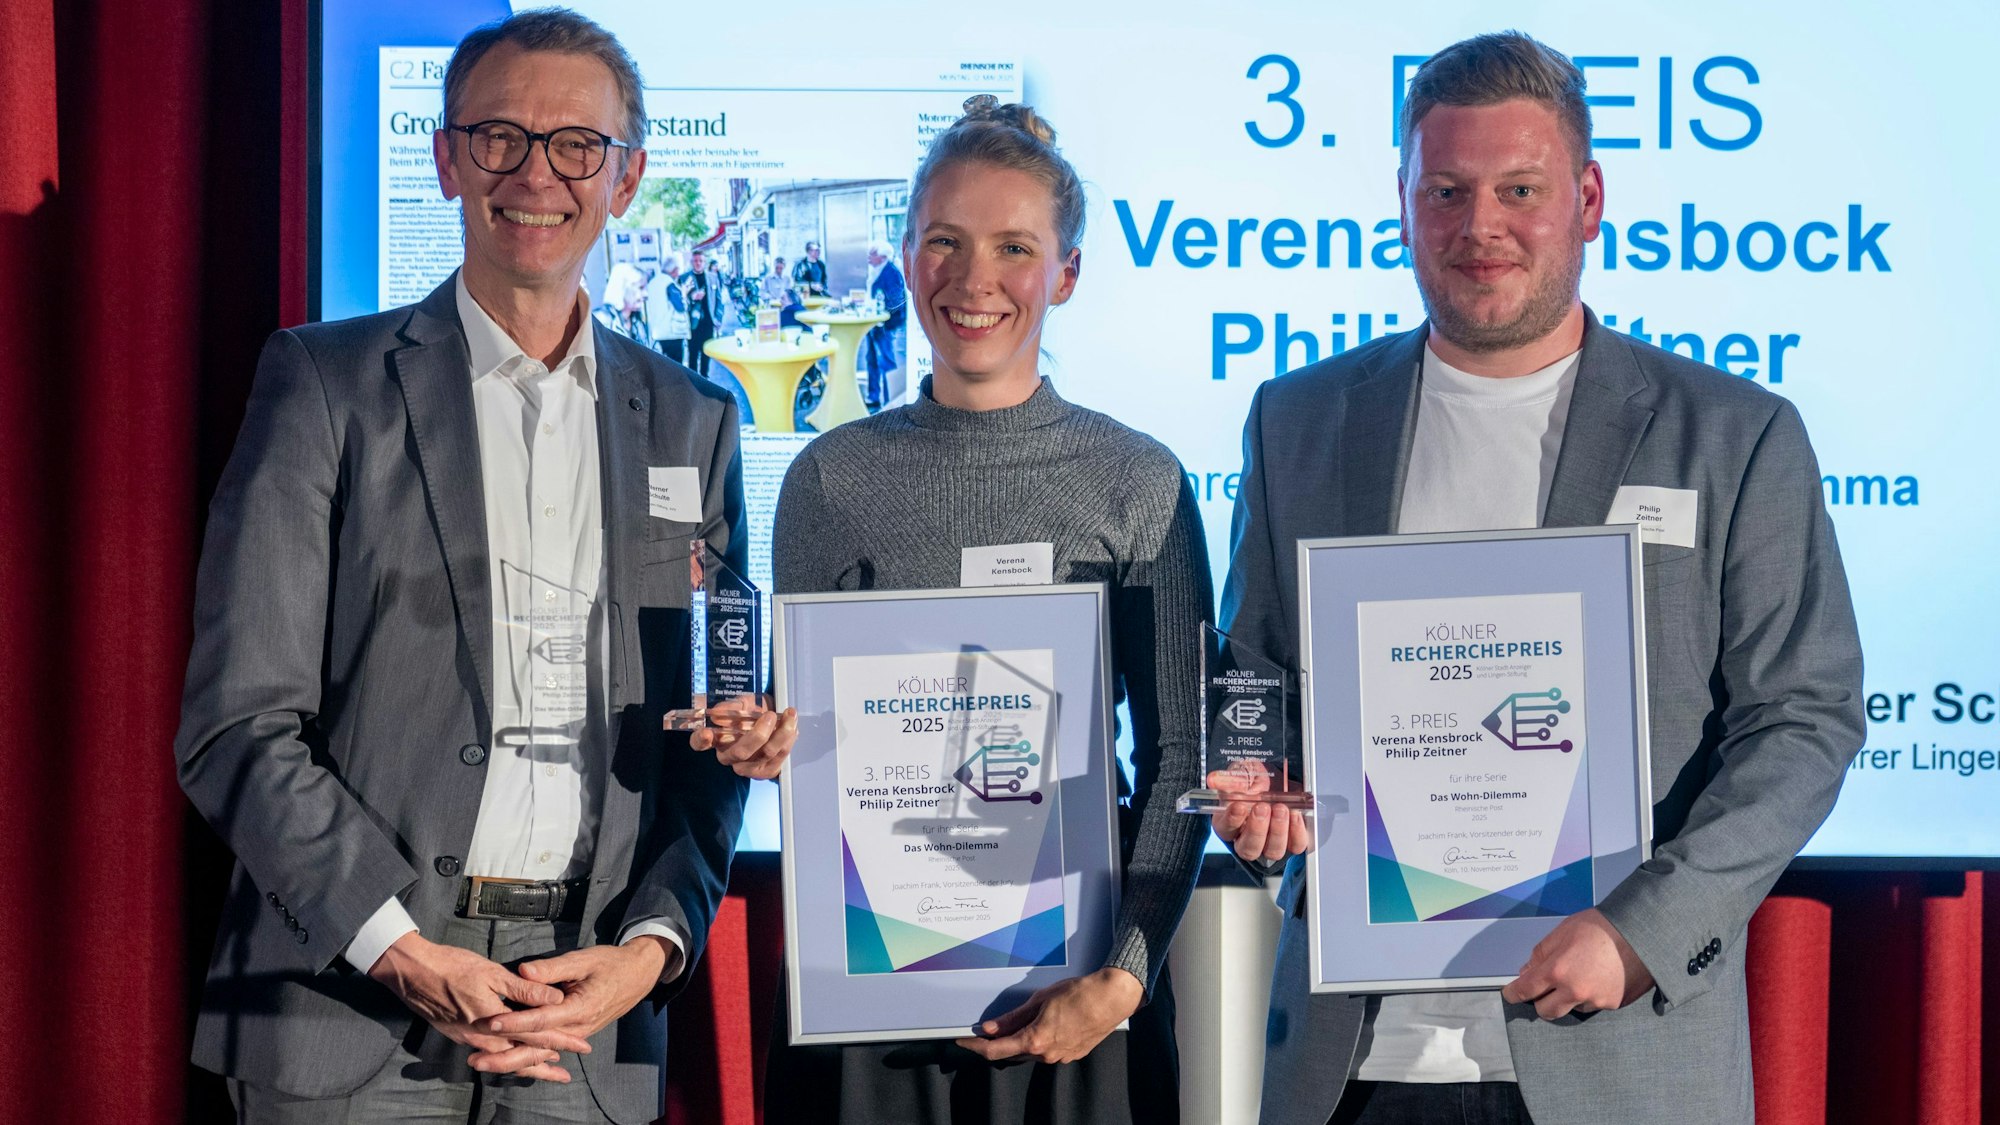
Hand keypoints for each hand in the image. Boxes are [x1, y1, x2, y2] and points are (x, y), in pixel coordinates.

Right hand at [367, 932, 588, 1081]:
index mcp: (496, 1022)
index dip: (562, 1042)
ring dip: (527, 1067)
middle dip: (546, 1065)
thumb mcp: (492, 973)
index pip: (537, 1037)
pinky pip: (489, 1054)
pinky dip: (506, 1060)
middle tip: (567, 1074)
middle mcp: (483, 1038)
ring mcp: (469, 1040)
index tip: (582, 1047)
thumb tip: (555, 999)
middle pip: (522, 1057)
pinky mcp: (459, 1036)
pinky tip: (512, 1058)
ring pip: (505, 1060)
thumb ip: (524, 990)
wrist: (412, 973)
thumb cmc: (453, 967)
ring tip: (546, 1072)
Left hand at [480, 937, 669, 1069]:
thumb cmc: (610, 963)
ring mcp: (576, 1034)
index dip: (516, 1022)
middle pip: (537, 1047)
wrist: (637, 975)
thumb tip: (524, 972)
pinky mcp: (574, 1034)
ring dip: (511, 1060)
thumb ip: (552, 969)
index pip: (541, 1019)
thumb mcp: (583, 959)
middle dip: (505, 1055)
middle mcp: (578, 1027)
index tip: (491, 1023)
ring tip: (483, 1062)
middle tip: (476, 1058)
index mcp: (580, 1008)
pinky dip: (528, 1059)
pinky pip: (548, 1050)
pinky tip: (507, 1064)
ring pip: (541, 1053)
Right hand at [688, 697, 796, 779]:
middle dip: (759, 734)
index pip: (699, 742)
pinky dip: (788, 741)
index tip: (706, 733)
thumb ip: (734, 706)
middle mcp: (728, 756)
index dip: (701, 740)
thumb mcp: (743, 702)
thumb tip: (723, 711)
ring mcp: (746, 767)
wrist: (771, 717)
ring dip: (782, 733)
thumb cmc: (752, 711)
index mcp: (715, 738)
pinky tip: (792, 728)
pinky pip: (780, 759)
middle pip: (741, 752)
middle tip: (770, 715)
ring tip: (790, 715)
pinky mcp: (765, 771)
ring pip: (765, 754)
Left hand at [954, 967, 1143, 1064]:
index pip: (995, 1051)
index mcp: (1035, 1041)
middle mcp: (1046, 1054)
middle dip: (999, 1041)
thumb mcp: (1039, 1000)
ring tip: (1023, 1019)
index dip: (975, 1046)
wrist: (1111, 998)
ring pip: (1031, 1052)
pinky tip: (1045, 1024)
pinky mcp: (1072, 1054)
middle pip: (1013, 1052)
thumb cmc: (1078, 994)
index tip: (963, 1040)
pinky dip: (1039, 1040)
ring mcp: (1060, 1057)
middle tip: (989, 1028)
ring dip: (1021, 1040)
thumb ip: (1012, 1018)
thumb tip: (989, 1028)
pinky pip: (1048, 1051)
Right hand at [1209, 770, 1311, 861]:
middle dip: (1257, 829)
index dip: (1232, 819)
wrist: (1279, 778)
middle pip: (1249, 849)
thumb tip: (1213, 779)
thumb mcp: (1241, 773)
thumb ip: (1228, 778)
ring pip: (1272, 851)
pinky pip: (1296, 845)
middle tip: (1263, 808)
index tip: (1239, 806)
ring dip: (1278, 831)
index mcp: (1228, 823)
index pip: (1226, 829)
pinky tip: (1295, 814)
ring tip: (1281, 809)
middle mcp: (1248, 838)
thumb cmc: (1255, 779)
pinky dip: (1296, 831)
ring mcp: (1270, 844)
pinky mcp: (1292, 842)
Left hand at [1501, 908, 1654, 1019]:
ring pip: (1571, 1008)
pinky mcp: (1613, 1005)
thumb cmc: (1599, 927)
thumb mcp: (1562, 932)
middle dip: (1540, 1002)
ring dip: (1568, 998)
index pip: (1527, 990)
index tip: (1510, 995)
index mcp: (1558, 971)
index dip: (1514, 994)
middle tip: (1543, 990)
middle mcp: (1575, 991)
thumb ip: (1541, 954)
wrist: (1641, 932)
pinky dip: (1589, 996)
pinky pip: (1593, 1005)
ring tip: (1581, 974)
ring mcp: (1596, 1001)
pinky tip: (1598, 978)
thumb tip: (1527, 972)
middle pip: (1546, 1011)